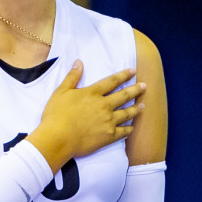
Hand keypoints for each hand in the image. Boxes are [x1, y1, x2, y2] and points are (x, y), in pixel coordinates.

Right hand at [28, 61, 142, 168]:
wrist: (57, 138)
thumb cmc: (56, 115)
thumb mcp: (61, 92)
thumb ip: (72, 77)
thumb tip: (79, 62)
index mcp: (93, 93)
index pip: (112, 81)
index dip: (124, 75)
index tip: (133, 71)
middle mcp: (104, 106)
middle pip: (124, 96)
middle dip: (136, 90)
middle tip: (145, 86)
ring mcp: (108, 121)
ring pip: (127, 113)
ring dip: (136, 109)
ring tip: (143, 105)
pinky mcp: (108, 136)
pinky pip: (123, 132)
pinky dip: (129, 129)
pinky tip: (132, 128)